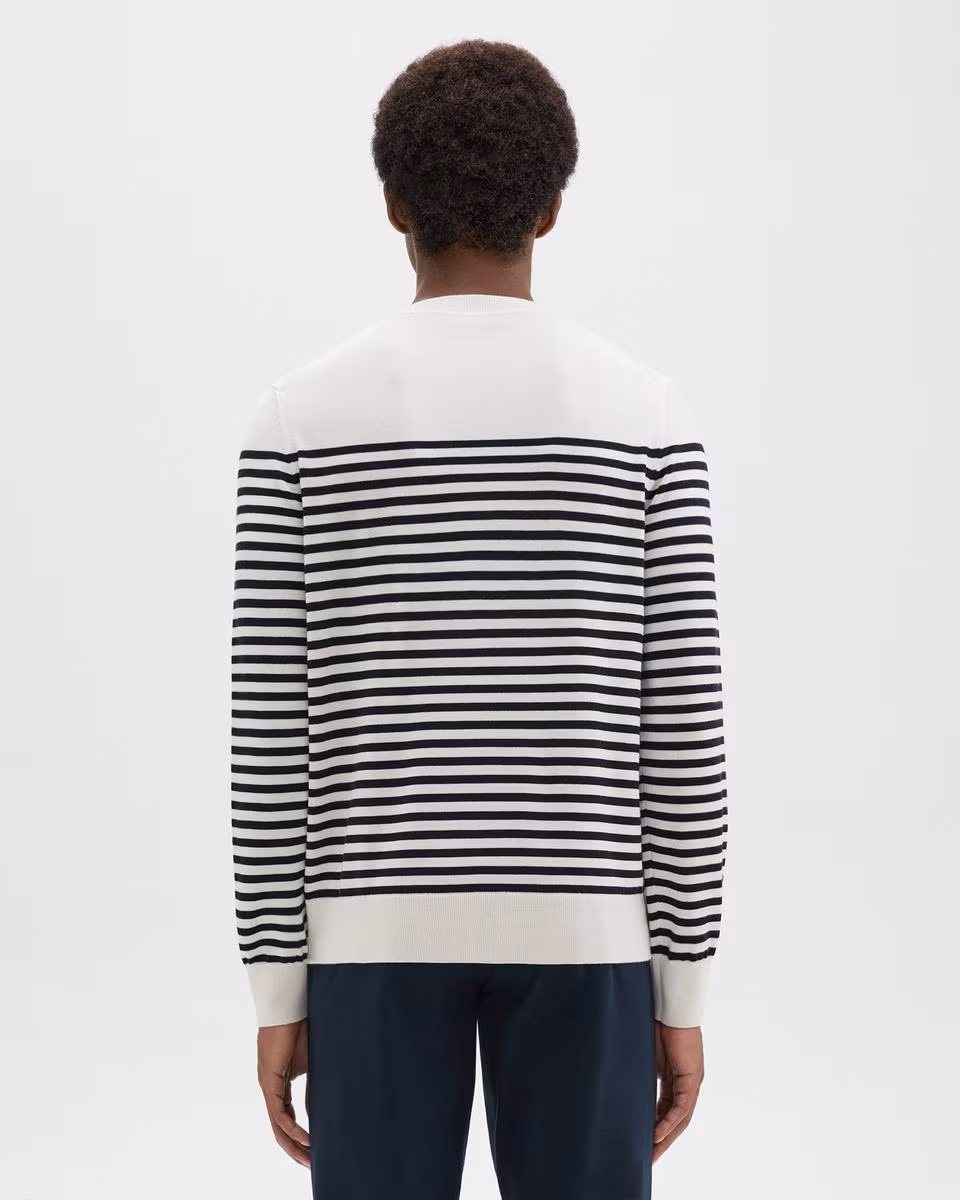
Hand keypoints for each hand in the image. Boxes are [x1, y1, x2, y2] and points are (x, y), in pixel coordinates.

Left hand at [256, 1019, 310, 1166]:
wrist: (289, 1007)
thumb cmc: (300, 1027)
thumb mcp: (309, 1061)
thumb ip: (312, 1082)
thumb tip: (323, 1103)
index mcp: (278, 1084)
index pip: (286, 1117)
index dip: (298, 1135)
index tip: (314, 1148)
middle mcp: (270, 1088)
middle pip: (279, 1127)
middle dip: (295, 1148)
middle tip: (311, 1164)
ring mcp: (268, 1085)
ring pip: (277, 1125)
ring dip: (293, 1144)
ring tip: (309, 1158)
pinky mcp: (269, 1080)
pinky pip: (279, 1112)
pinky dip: (292, 1127)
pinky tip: (306, 1138)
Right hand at [653, 1021, 704, 1161]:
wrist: (670, 1008)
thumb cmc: (657, 1025)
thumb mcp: (647, 1058)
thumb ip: (642, 1075)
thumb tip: (621, 1084)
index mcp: (675, 1080)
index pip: (666, 1111)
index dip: (655, 1128)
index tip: (643, 1143)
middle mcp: (686, 1084)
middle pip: (676, 1120)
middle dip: (661, 1141)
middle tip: (648, 1159)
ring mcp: (691, 1082)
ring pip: (680, 1118)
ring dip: (665, 1137)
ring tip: (651, 1153)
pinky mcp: (692, 1078)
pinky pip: (681, 1107)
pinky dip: (669, 1122)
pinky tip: (657, 1134)